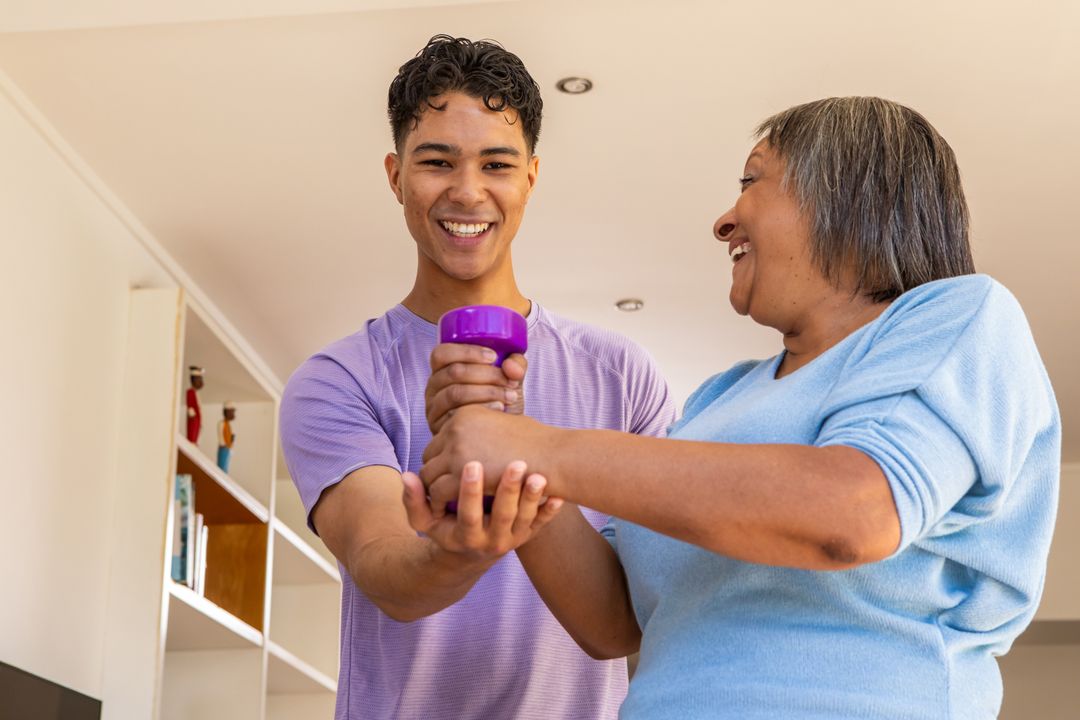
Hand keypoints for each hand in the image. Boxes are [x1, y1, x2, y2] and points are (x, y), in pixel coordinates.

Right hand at [401, 460, 562, 557]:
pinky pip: (542, 525)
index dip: (470, 491)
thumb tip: (407, 476)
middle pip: (501, 516)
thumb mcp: (426, 521)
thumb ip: (415, 501)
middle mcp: (491, 541)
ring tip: (539, 475)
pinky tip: (559, 495)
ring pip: (525, 520)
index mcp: (465, 537)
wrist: (469, 555)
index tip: (472, 464)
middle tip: (515, 464)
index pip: (467, 514)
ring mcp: (512, 540)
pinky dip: (550, 512)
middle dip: (507, 490)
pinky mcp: (527, 535)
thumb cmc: (445, 529)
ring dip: (533, 499)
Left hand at [421, 406, 557, 515]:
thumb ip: (483, 431)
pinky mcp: (462, 474)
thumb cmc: (537, 444)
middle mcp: (456, 427)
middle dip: (436, 473)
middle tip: (441, 489)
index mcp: (465, 413)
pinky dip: (438, 503)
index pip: (440, 438)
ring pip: (429, 474)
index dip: (443, 458)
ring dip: (433, 489)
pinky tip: (448, 510)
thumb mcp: (506, 425)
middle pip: (429, 454)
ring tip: (441, 502)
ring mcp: (457, 449)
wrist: (554, 457)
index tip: (449, 473)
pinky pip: (437, 491)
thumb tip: (473, 438)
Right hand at [425, 343, 526, 433]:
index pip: (442, 353)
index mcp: (442, 369)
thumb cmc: (498, 400)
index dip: (467, 352)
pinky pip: (456, 416)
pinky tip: (499, 409)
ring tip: (510, 396)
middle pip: (454, 372)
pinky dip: (482, 409)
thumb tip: (512, 366)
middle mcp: (433, 387)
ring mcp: (434, 408)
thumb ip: (515, 364)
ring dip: (487, 392)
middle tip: (511, 381)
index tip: (494, 357)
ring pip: (455, 393)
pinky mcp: (440, 428)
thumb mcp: (507, 377)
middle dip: (487, 374)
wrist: (497, 435)